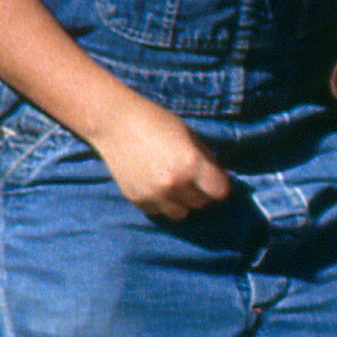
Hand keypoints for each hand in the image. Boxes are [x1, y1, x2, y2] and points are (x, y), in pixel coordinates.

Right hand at [92, 98, 234, 219]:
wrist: (115, 123)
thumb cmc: (158, 123)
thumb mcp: (191, 137)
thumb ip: (207, 160)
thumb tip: (220, 179)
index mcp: (192, 164)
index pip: (220, 192)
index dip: (219, 185)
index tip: (214, 178)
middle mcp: (175, 184)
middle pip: (202, 203)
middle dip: (201, 192)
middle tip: (191, 177)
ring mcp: (154, 195)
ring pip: (181, 213)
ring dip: (182, 201)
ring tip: (174, 184)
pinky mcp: (137, 200)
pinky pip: (159, 211)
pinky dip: (161, 202)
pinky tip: (155, 184)